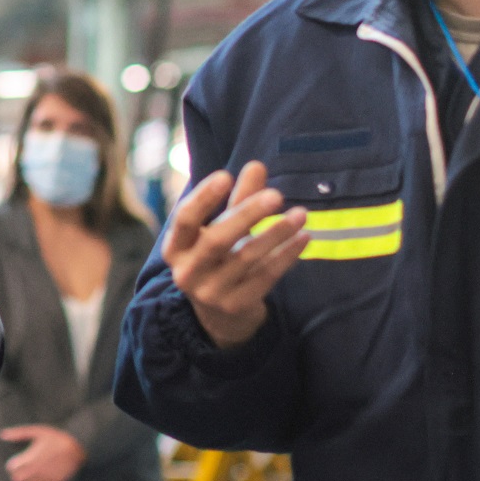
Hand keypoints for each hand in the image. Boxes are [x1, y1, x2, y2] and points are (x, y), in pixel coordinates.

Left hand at [0, 424, 85, 480]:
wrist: (78, 453)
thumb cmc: (58, 440)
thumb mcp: (39, 432)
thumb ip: (20, 434)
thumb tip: (3, 434)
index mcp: (28, 459)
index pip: (11, 467)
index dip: (13, 462)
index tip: (18, 459)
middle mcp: (33, 472)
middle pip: (17, 478)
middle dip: (18, 472)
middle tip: (24, 465)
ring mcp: (42, 480)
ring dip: (26, 480)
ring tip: (32, 471)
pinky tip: (42, 476)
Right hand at [163, 161, 308, 348]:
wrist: (221, 315)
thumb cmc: (219, 257)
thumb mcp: (222, 228)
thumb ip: (239, 199)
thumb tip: (257, 165)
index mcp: (176, 248)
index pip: (185, 219)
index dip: (203, 197)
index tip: (226, 175)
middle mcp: (188, 272)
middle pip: (217, 240)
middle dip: (248, 214)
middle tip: (277, 195)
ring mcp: (211, 293)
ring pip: (247, 257)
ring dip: (277, 233)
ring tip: (300, 214)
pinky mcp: (236, 306)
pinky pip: (266, 276)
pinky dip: (286, 255)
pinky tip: (303, 237)